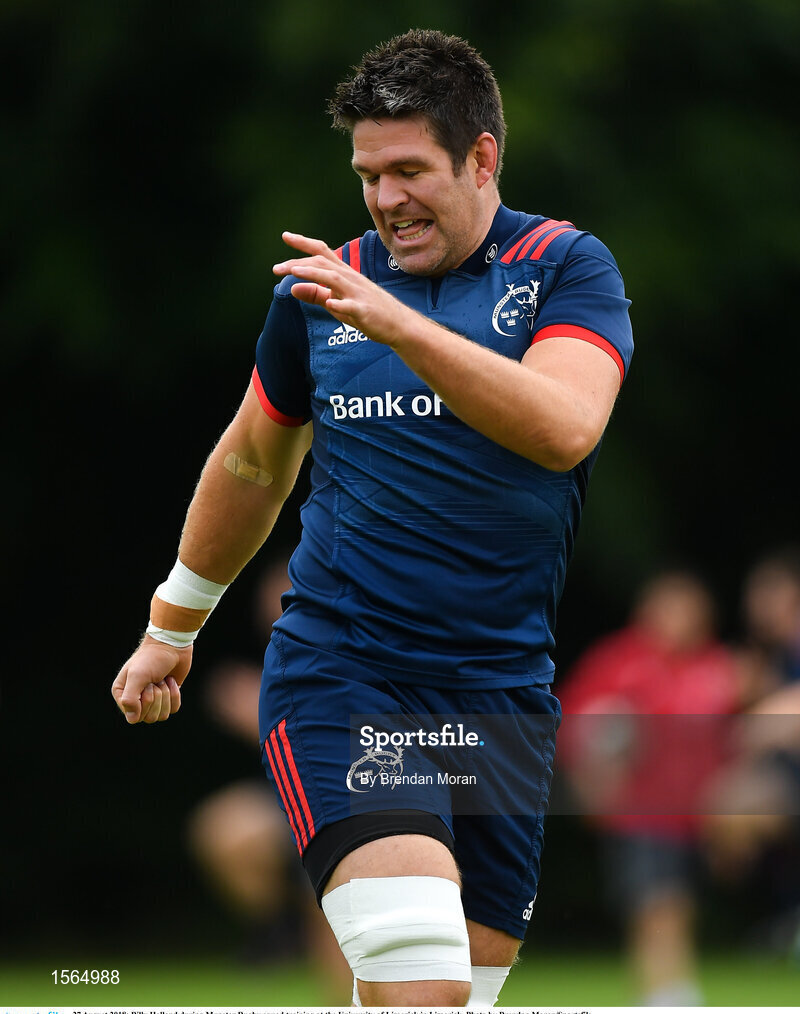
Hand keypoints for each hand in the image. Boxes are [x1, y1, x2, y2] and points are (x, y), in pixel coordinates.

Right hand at [111, 635, 193, 724]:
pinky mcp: (167, 698)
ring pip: (162, 716)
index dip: (144, 703)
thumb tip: (132, 719)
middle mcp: (135, 699)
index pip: (133, 716)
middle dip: (157, 698)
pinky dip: (175, 695)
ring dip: (166, 696)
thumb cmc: (152, 658)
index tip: (147, 685)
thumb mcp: (137, 675)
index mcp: (122, 694)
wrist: (172, 645)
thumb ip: (130, 698)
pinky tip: (171, 680)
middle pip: (149, 718)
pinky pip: (173, 709)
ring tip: (162, 679)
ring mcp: (152, 700)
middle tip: (155, 680)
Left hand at [273, 231, 415, 345]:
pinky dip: (340, 304)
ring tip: (294, 272)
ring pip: (335, 278)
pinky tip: (330, 304)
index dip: (304, 243)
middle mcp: (350, 279)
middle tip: (277, 268)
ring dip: (314, 274)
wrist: (398, 324)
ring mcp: (358, 294)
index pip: (322, 253)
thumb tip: (292, 287)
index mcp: (344, 274)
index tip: (285, 236)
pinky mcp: (365, 311)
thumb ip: (315, 294)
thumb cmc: (367, 312)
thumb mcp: (337, 302)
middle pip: (323, 263)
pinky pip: (352, 307)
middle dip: (299, 263)